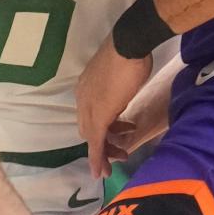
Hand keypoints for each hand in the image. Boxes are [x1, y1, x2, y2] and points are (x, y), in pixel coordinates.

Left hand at [77, 34, 151, 177]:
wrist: (130, 43)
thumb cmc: (130, 55)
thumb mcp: (121, 75)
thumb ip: (116, 89)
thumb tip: (122, 93)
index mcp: (85, 89)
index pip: (88, 116)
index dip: (98, 130)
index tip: (113, 139)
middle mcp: (83, 98)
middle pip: (88, 129)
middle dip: (103, 145)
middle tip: (121, 153)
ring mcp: (89, 106)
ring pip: (92, 137)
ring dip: (106, 152)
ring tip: (124, 155)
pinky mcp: (99, 115)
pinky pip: (96, 141)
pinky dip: (97, 158)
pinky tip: (102, 170)